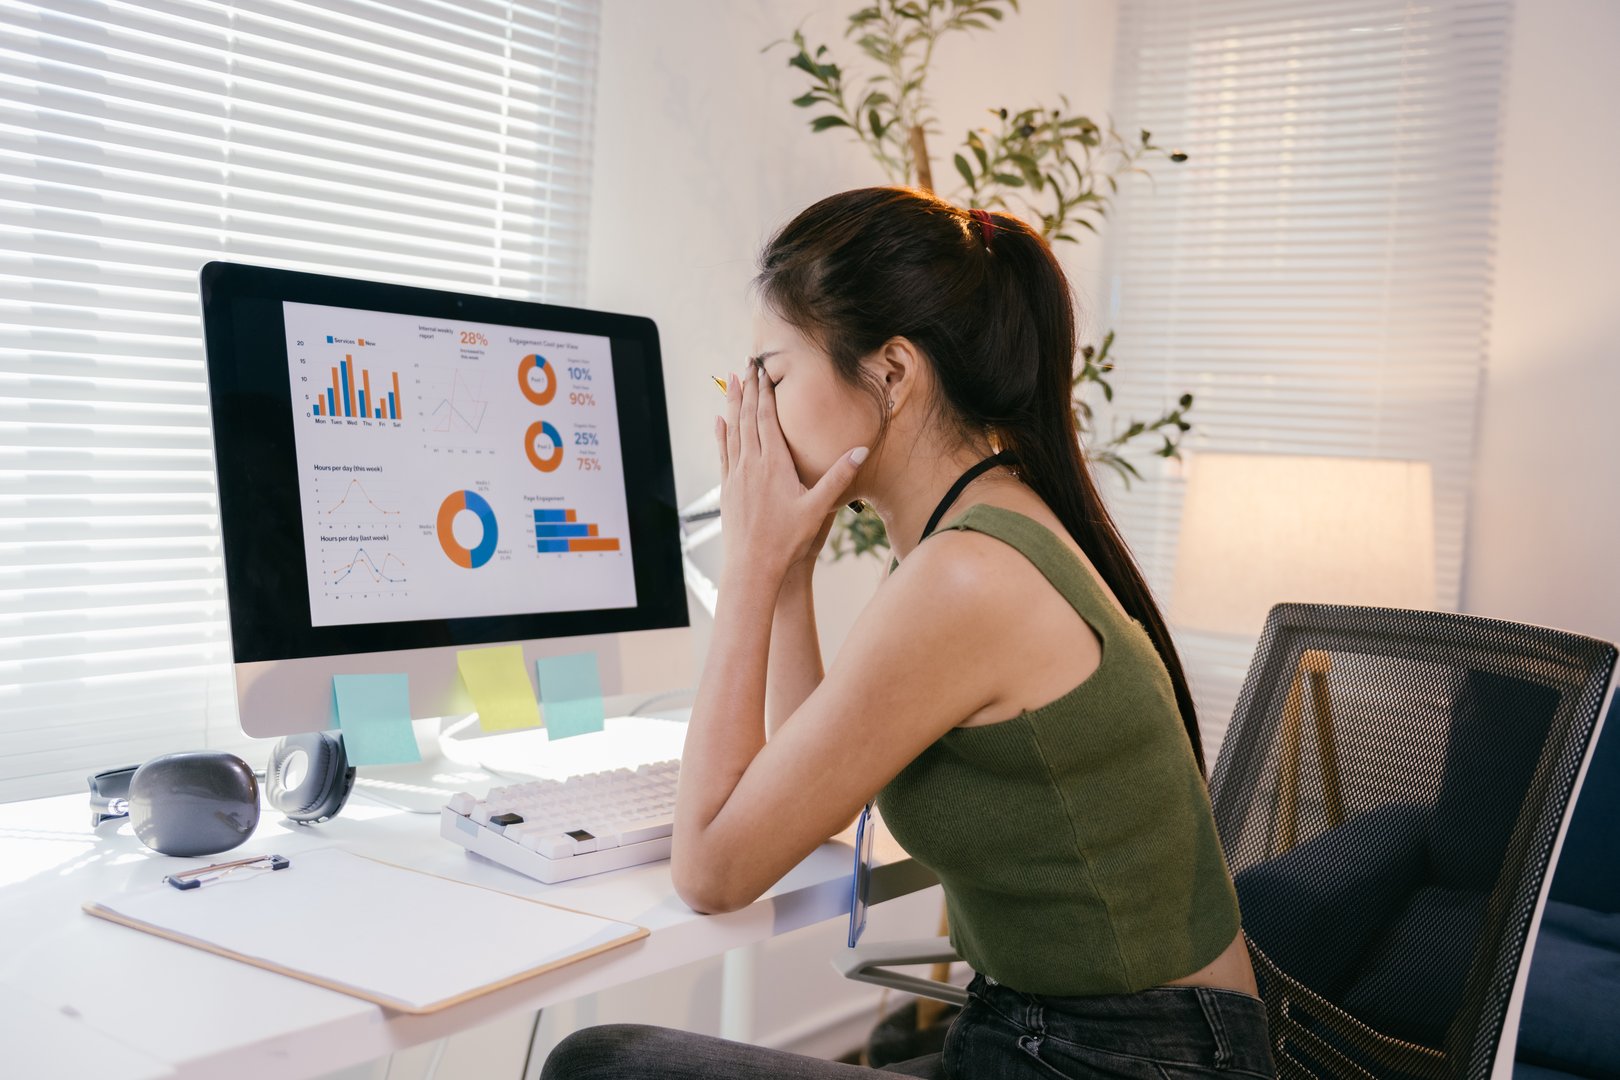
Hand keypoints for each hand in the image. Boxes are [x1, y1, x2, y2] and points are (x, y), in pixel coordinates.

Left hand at [715, 363, 867, 585]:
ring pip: (732, 431)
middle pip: (747, 418)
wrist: (752, 567)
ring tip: (732, 382)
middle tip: (747, 364)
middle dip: (748, 389)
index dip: (765, 393)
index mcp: (773, 465)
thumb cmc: (787, 540)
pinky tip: (719, 422)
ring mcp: (735, 476)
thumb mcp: (818, 509)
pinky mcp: (727, 489)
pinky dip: (722, 433)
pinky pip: (723, 453)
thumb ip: (838, 477)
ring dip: (733, 404)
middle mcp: (750, 465)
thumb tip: (860, 450)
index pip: (766, 419)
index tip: (764, 370)